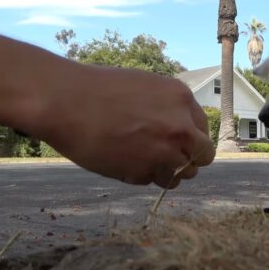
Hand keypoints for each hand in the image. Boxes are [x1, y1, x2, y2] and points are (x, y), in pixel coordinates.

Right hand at [32, 64, 214, 188]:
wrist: (65, 101)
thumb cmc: (99, 91)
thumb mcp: (147, 88)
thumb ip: (170, 109)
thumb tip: (184, 131)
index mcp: (182, 99)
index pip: (203, 131)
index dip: (191, 140)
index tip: (180, 145)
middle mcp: (180, 126)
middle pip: (202, 156)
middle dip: (188, 160)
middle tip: (170, 161)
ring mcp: (165, 150)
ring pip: (182, 175)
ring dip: (166, 173)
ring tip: (140, 161)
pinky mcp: (144, 171)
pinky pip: (152, 181)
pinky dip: (140, 177)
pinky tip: (121, 161)